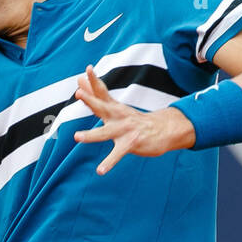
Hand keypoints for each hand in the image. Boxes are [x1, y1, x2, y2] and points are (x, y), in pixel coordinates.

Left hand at [72, 65, 194, 173]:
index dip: (94, 81)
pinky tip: (100, 171)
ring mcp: (125, 130)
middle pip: (102, 107)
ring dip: (91, 135)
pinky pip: (117, 155)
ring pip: (106, 133)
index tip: (87, 70)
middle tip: (79, 93)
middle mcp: (118, 116)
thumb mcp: (115, 107)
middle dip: (91, 100)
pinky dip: (108, 163)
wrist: (165, 130)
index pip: (102, 92)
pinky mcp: (130, 144)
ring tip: (77, 137)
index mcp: (114, 108)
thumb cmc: (134, 120)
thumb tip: (79, 80)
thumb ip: (96, 94)